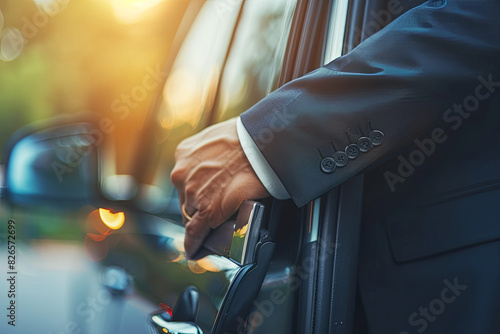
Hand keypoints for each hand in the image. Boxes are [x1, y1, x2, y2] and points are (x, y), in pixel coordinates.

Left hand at [171, 118, 269, 258]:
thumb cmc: (250, 138)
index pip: (185, 181)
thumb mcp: (220, 139)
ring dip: (201, 223)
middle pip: (187, 199)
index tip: (200, 200)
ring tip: (212, 230)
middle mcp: (182, 174)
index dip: (195, 193)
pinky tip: (195, 251)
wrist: (262, 144)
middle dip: (198, 206)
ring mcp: (193, 194)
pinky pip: (195, 233)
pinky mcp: (207, 211)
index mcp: (184, 154)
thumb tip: (224, 164)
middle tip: (216, 211)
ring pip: (192, 216)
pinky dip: (194, 244)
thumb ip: (214, 154)